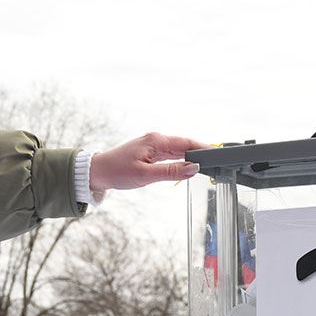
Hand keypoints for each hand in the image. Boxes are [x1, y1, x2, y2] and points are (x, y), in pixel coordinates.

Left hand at [89, 133, 208, 194]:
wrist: (98, 172)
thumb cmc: (117, 171)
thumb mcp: (145, 175)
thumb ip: (171, 172)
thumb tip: (193, 168)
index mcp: (156, 141)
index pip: (187, 142)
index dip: (203, 148)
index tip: (217, 155)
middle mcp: (156, 140)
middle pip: (185, 145)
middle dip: (200, 153)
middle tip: (216, 164)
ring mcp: (153, 145)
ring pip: (179, 150)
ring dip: (191, 157)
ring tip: (206, 166)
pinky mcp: (150, 152)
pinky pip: (171, 154)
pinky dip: (180, 160)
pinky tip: (187, 167)